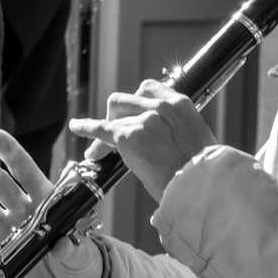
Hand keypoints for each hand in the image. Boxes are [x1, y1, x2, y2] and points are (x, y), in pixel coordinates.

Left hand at [70, 79, 213, 201]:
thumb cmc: (201, 173)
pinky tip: (76, 127)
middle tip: (115, 135)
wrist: (199, 189)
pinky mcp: (127, 136)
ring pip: (113, 118)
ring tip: (100, 150)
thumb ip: (176, 129)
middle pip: (124, 100)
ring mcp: (143, 120)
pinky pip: (100, 128)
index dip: (135, 102)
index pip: (148, 88)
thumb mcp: (197, 139)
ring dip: (107, 132)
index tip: (131, 113)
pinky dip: (85, 127)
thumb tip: (162, 138)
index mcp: (180, 104)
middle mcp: (160, 106)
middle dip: (117, 116)